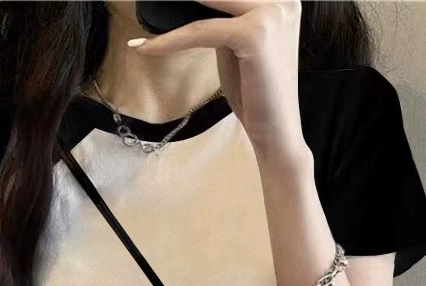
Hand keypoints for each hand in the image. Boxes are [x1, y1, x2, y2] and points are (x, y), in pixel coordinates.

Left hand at [129, 0, 303, 155]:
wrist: (276, 133)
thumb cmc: (256, 94)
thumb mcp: (238, 46)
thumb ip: (222, 20)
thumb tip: (191, 6)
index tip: (168, 2)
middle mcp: (280, 0)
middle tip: (152, 2)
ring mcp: (270, 14)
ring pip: (206, 3)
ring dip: (171, 9)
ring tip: (144, 22)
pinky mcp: (255, 34)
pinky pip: (200, 31)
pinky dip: (171, 40)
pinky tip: (147, 48)